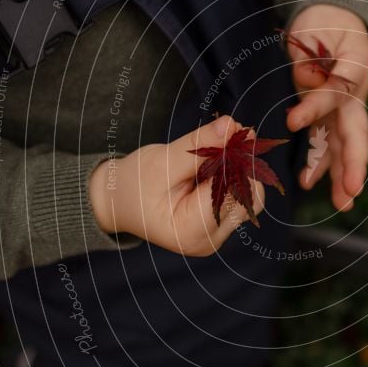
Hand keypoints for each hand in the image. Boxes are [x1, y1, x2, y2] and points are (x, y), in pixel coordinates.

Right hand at [89, 116, 263, 254]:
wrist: (117, 201)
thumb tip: (232, 126)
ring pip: (249, 196)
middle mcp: (209, 240)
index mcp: (191, 232)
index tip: (229, 133)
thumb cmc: (133, 185)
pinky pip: (241, 197)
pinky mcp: (220, 225)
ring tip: (212, 152)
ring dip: (238, 168)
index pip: (233, 193)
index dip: (236, 161)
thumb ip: (200, 145)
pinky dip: (233, 175)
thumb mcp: (162, 161)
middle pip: (249, 198)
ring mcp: (217, 235)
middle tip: (223, 136)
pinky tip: (213, 164)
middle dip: (240, 163)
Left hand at [285, 4, 367, 210]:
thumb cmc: (327, 25)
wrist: (333, 20)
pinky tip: (308, 181)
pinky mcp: (327, 114)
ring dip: (341, 175)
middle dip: (352, 166)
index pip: (334, 94)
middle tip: (350, 193)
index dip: (315, 108)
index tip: (292, 122)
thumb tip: (303, 77)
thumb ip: (310, 58)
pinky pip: (326, 143)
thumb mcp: (319, 31)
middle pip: (353, 134)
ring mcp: (340, 109)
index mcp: (353, 74)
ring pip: (343, 146)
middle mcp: (350, 97)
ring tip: (342, 202)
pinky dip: (319, 164)